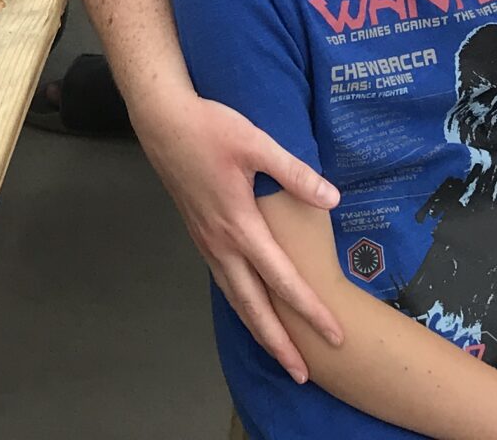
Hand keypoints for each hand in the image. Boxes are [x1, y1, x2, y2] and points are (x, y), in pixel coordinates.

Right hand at [139, 91, 341, 382]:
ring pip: (235, 298)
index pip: (282, 280)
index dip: (311, 310)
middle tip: (302, 374)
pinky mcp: (199, 234)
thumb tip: (333, 197)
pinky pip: (223, 282)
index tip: (335, 335)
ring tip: (280, 354)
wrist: (162, 121)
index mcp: (239, 226)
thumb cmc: (210, 128)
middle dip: (279, 343)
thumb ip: (294, 173)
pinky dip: (241, 305)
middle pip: (253, 306)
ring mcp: (207, 242)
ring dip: (258, 329)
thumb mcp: (256, 143)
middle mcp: (221, 244)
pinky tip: (250, 308)